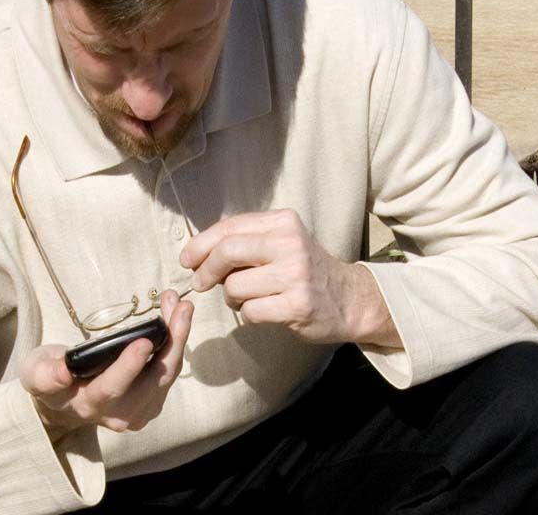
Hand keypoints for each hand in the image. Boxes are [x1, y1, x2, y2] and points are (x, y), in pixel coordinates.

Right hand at [20, 290, 192, 434]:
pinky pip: (169, 371)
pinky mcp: (152, 402)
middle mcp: (118, 414)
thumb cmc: (50, 378)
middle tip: (181, 308)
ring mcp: (139, 411)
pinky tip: (176, 316)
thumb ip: (44, 375)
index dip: (128, 366)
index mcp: (87, 404)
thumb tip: (62, 373)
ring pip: (167, 375)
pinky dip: (176, 343)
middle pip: (153, 381)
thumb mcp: (35, 373)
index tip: (144, 341)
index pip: (111, 388)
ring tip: (180, 305)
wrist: (65, 400)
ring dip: (178, 338)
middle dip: (171, 343)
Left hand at [180, 209, 399, 346]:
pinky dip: (247, 314)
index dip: (200, 244)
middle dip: (206, 270)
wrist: (349, 298)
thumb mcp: (282, 241)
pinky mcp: (296, 305)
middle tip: (200, 283)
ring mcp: (295, 275)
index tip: (188, 259)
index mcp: (283, 222)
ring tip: (246, 298)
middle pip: (226, 252)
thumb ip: (247, 240)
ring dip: (231, 297)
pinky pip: (250, 311)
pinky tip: (263, 310)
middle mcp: (290, 243)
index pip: (229, 227)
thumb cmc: (306, 269)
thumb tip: (199, 251)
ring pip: (234, 286)